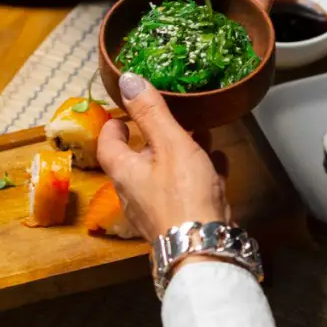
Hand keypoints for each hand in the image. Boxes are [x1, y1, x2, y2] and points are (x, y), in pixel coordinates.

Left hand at [96, 73, 229, 241]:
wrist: (204, 247)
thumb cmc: (183, 194)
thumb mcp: (169, 144)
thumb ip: (151, 112)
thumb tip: (127, 79)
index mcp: (124, 171)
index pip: (108, 143)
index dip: (113, 125)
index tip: (123, 112)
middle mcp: (133, 192)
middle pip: (138, 158)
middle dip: (154, 137)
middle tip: (169, 118)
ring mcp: (156, 209)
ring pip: (165, 173)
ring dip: (180, 153)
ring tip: (201, 135)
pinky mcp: (178, 221)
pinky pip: (185, 191)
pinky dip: (198, 174)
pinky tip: (218, 164)